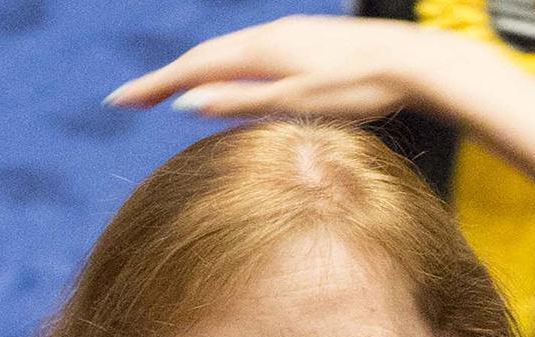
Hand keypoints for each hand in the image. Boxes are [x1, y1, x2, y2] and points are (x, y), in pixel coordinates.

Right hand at [106, 16, 483, 120]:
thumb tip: (187, 102)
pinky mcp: (308, 40)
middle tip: (132, 98)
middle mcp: (270, 35)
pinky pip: (253, 51)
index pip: (193, 69)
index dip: (154, 86)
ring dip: (195, 70)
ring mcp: (290, 34)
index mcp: (262, 51)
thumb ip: (241, 103)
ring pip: (230, 51)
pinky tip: (232, 78)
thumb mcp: (296, 103)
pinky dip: (227, 66)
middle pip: (205, 55)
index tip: (120, 100)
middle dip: (165, 78)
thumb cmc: (361, 88)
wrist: (414, 63)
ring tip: (170, 90)